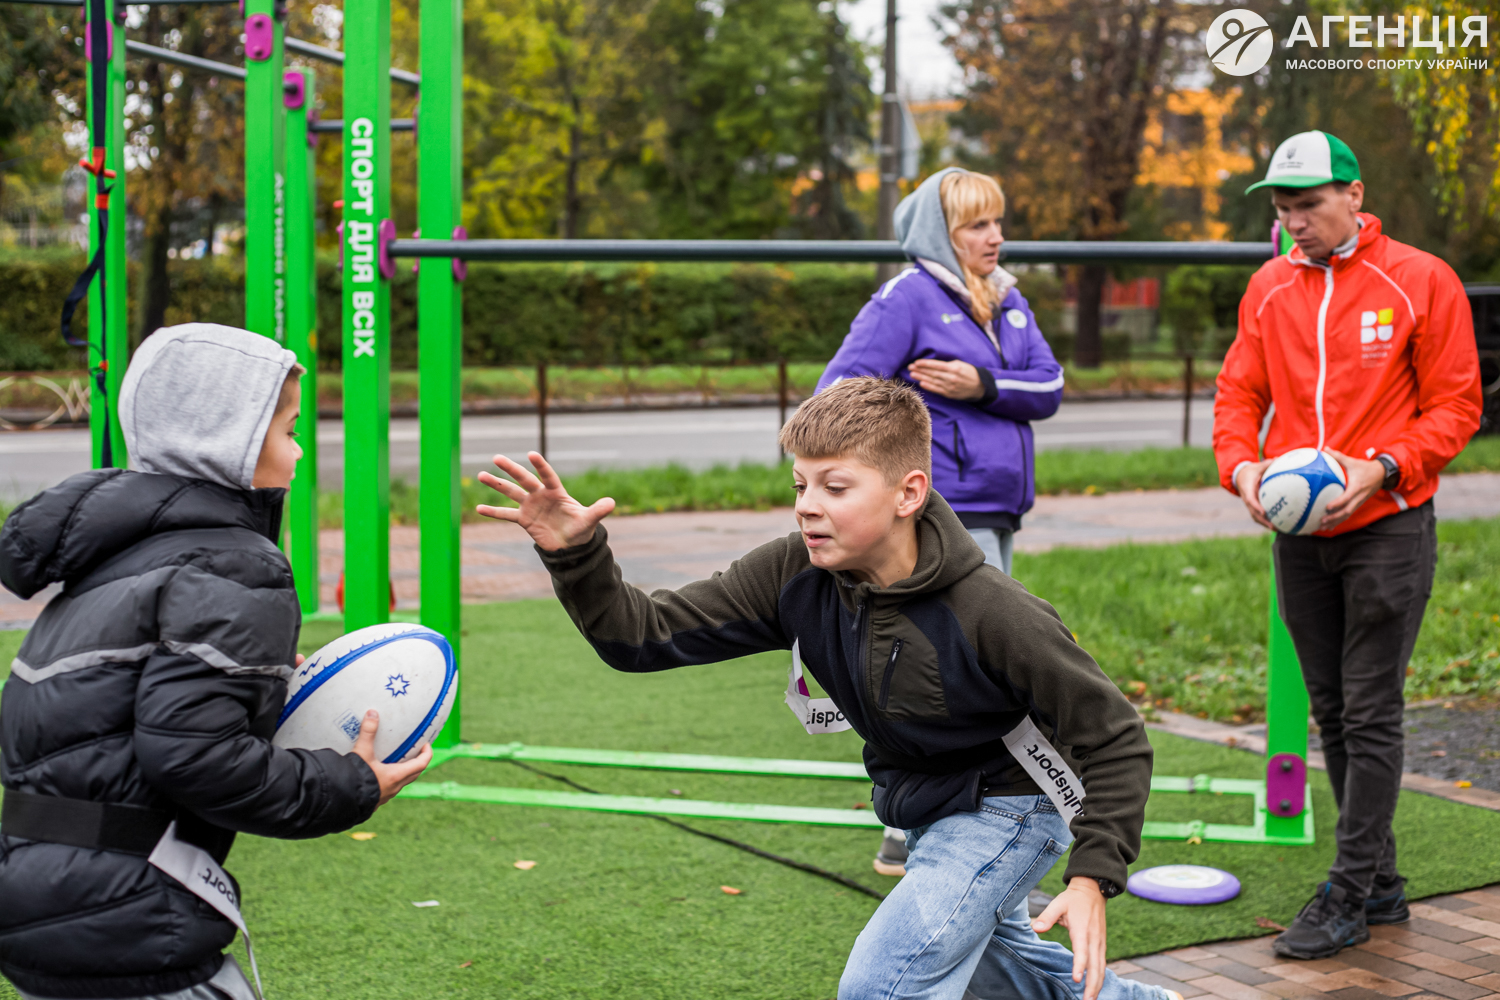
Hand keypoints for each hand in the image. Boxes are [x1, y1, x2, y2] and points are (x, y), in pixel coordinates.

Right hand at [351, 710, 431, 805]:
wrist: (341, 801)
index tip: (426, 744)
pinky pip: (389, 789)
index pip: (421, 764)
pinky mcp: (376, 801)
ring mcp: (386, 796)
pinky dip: (390, 780)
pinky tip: (379, 774)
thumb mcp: (362, 752)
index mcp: (396, 776)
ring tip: (398, 760)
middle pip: (414, 774)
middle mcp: (394, 787)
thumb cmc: (355, 778)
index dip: (427, 753)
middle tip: (415, 751)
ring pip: (401, 783)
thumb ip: (368, 732)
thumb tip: (372, 713)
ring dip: (404, 772)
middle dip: (418, 762)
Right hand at [476, 452, 615, 550]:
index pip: (547, 475)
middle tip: (496, 457)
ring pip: (511, 492)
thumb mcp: (589, 521)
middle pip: (524, 479)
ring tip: (480, 475)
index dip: (540, 466)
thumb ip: (598, 510)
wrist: (571, 545)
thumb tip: (612, 502)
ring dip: (496, 484)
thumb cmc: (581, 529)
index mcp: (557, 492)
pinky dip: (493, 512)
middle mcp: (541, 495)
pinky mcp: (524, 520)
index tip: (531, 454)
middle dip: (511, 469)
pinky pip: (506, 514)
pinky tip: (478, 508)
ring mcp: (531, 506)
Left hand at [907, 359, 984, 400]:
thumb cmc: (969, 373)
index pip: (936, 365)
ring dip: (921, 377)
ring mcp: (950, 387)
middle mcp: (951, 378)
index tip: (916, 362)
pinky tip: (921, 383)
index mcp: (954, 368)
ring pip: (933, 381)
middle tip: (910, 367)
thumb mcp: (961, 364)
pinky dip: (928, 386)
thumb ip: (948, 364)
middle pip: (932, 373)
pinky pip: (936, 390)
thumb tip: (933, 365)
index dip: (925, 364)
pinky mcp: (949, 394)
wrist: (979, 387)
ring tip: (912, 374)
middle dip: (920, 370)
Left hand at [1032, 877, 1108, 999]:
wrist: (1093, 890)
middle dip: (1092, 985)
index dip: (1079, 966)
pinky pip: (1102, 964)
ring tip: (1091, 999)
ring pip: (1101, 968)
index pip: (1082, 951)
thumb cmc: (1073, 899)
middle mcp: (1094, 939)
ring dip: (1098, 984)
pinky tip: (1096, 988)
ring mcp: (1100, 943)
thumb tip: (1035, 927)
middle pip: (1095, 966)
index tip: (1076, 980)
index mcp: (1083, 930)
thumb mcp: (1058, 903)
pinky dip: (1100, 978)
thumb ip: (1047, 916)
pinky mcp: (1101, 945)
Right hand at [1233, 458, 1274, 529]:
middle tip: (1273, 526)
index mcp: (1247, 489)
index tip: (1264, 511)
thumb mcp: (1257, 466)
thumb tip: (1279, 459)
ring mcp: (1249, 504)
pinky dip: (1265, 521)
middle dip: (1262, 520)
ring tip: (1277, 529)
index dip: (1256, 506)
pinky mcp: (1252, 506)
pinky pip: (1258, 515)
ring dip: (1264, 524)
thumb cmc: (1250, 471)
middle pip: (1253, 512)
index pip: (1250, 499)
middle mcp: (1247, 498)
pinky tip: (1276, 525)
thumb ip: (1267, 464)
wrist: (1239, 476)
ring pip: (1255, 516)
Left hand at [1319, 450, 1383, 529]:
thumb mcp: (1353, 462)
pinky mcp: (1358, 504)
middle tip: (1322, 521)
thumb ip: (1338, 457)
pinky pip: (1349, 514)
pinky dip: (1339, 521)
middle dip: (1334, 517)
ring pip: (1347, 515)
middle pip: (1347, 511)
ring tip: (1322, 527)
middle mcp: (1359, 497)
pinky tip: (1330, 526)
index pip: (1347, 498)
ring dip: (1335, 522)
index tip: (1327, 507)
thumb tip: (1325, 449)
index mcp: (1356, 487)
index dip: (1337, 503)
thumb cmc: (1365, 468)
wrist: (1382, 475)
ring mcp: (1359, 502)